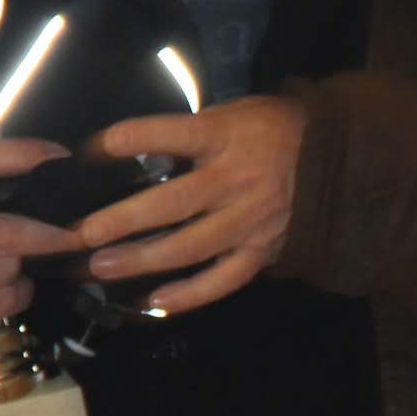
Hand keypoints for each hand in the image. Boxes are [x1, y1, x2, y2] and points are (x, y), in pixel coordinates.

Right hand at [0, 139, 82, 364]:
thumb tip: (47, 161)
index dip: (22, 154)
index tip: (62, 156)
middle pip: (8, 234)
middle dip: (47, 238)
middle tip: (75, 235)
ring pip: (10, 270)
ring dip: (19, 269)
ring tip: (1, 264)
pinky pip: (6, 300)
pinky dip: (13, 294)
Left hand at [74, 96, 305, 315]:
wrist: (335, 154)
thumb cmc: (272, 128)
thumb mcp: (231, 113)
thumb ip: (189, 134)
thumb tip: (133, 156)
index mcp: (223, 137)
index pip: (164, 134)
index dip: (121, 142)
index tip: (87, 154)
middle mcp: (235, 180)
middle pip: (171, 203)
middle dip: (121, 220)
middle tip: (81, 235)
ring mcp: (252, 219)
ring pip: (191, 246)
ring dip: (143, 260)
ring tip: (101, 269)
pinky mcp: (264, 249)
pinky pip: (224, 278)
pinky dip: (189, 294)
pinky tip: (154, 302)